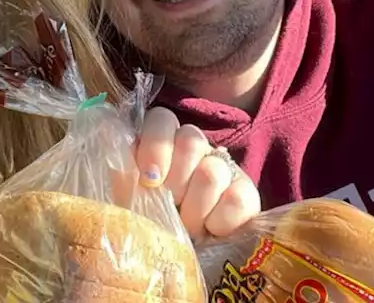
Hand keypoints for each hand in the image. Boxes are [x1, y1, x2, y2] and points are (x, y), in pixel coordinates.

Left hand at [134, 107, 260, 239]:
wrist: (181, 253)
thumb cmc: (150, 222)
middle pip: (191, 140)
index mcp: (162, 141)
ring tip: (188, 228)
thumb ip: (126, 180)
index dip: (156, 147)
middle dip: (175, 182)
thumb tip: (128, 170)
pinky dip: (220, 220)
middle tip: (170, 206)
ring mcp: (224, 167)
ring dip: (195, 208)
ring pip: (212, 172)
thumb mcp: (129, 200)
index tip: (149, 180)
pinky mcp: (247, 192)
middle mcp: (195, 147)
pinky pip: (238, 198)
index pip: (163, 120)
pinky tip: (211, 230)